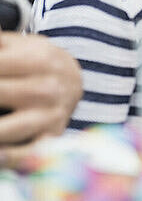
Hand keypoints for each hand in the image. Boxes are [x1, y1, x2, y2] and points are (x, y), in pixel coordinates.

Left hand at [0, 33, 81, 168]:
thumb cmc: (38, 62)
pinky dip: (11, 157)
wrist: (74, 80)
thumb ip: (0, 43)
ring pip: (7, 129)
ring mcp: (50, 114)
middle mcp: (47, 88)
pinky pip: (29, 153)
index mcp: (40, 60)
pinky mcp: (52, 136)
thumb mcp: (23, 45)